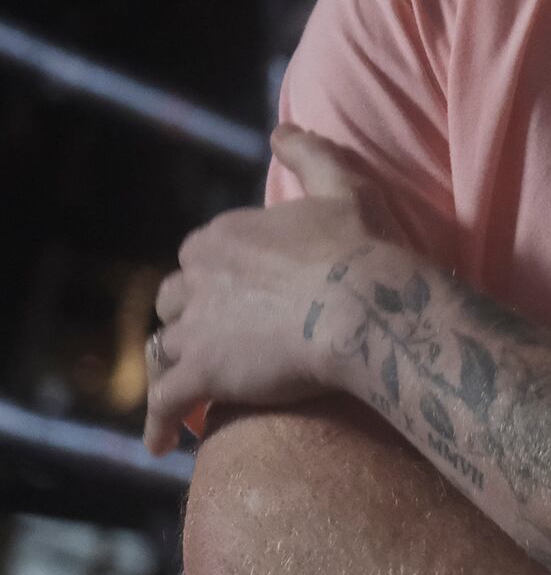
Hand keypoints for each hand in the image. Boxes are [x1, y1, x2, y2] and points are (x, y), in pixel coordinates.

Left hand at [145, 124, 403, 454]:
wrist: (368, 307)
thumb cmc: (364, 247)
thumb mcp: (344, 187)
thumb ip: (310, 154)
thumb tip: (281, 130)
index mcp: (225, 235)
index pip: (200, 255)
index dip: (217, 278)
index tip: (239, 297)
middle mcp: (199, 277)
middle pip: (172, 302)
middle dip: (189, 319)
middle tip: (214, 343)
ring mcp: (198, 327)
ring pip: (165, 350)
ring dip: (176, 368)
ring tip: (190, 393)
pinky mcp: (203, 374)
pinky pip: (165, 403)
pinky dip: (159, 422)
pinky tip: (160, 444)